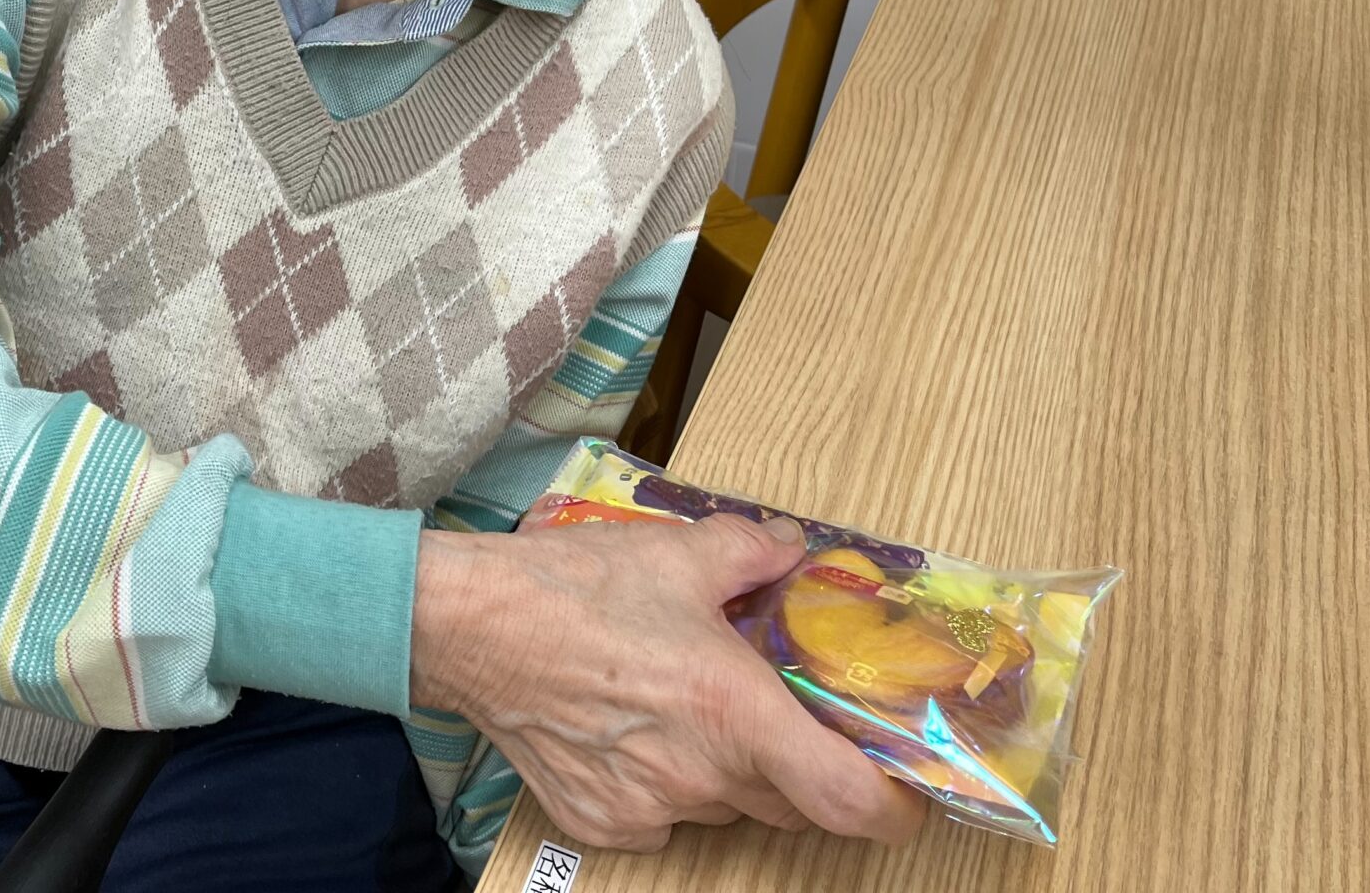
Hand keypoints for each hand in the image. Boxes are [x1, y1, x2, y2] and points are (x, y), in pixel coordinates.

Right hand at [410, 511, 926, 852]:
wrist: (468, 627)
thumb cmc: (571, 588)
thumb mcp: (676, 554)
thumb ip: (751, 552)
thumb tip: (790, 546)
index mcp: (737, 714)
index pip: (850, 802)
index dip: (893, 808)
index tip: (902, 789)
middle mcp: (702, 775)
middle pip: (789, 804)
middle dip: (795, 765)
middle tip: (774, 712)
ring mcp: (650, 808)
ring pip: (723, 807)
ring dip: (725, 770)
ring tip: (684, 707)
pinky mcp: (601, 822)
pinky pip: (662, 817)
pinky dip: (663, 784)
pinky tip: (631, 731)